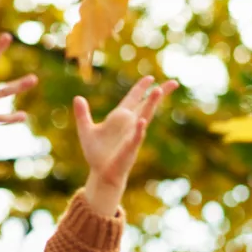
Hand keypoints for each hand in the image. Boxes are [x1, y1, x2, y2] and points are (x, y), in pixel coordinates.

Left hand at [74, 76, 177, 215]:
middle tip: (173, 82)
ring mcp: (132, 135)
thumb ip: (82, 114)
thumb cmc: (96, 154)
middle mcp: (129, 124)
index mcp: (120, 117)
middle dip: (159, 93)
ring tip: (158, 91)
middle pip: (147, 104)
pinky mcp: (129, 148)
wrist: (101, 174)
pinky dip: (138, 130)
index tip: (150, 78)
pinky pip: (135, 137)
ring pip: (144, 116)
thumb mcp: (86, 130)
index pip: (134, 98)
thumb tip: (78, 97)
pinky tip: (141, 122)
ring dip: (151, 104)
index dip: (141, 88)